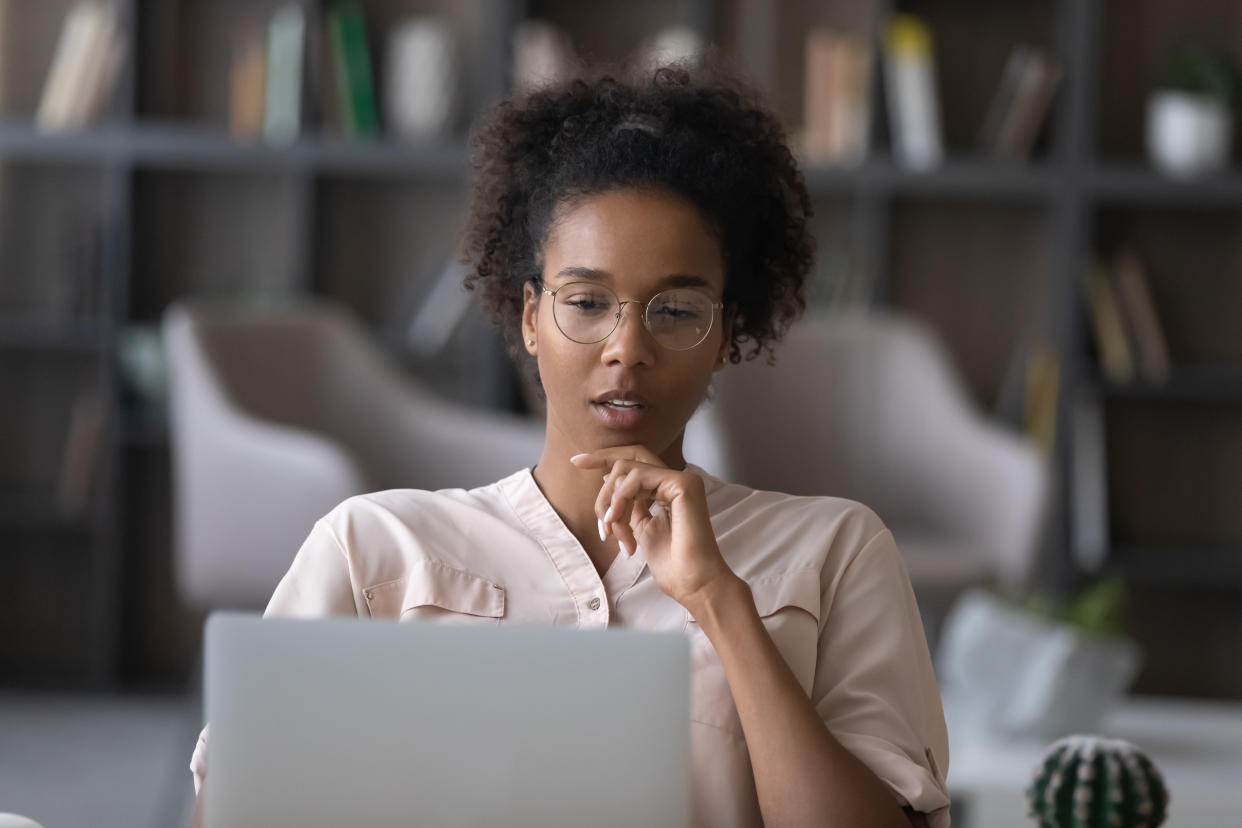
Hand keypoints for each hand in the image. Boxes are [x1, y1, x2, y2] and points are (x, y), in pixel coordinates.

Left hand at [570, 446, 738, 609]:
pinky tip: (617, 522)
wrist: (692, 584)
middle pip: (626, 462)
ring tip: (613, 532)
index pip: (633, 462)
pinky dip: (620, 499)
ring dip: (611, 503)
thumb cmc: (672, 565)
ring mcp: (682, 480)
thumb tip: (608, 480)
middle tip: (603, 523)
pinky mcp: (683, 484)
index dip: (603, 458)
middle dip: (604, 489)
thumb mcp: (639, 528)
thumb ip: (627, 505)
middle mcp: (675, 480)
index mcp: (667, 490)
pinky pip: (636, 478)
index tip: (576, 461)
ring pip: (627, 470)